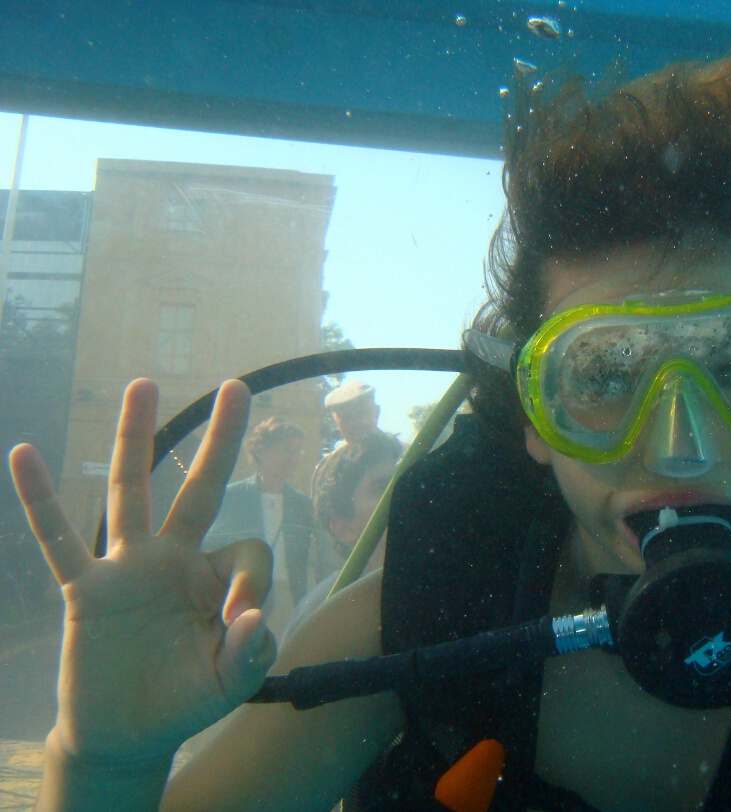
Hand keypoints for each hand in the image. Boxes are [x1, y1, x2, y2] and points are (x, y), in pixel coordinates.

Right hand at [9, 379, 276, 767]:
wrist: (125, 736)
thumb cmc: (184, 702)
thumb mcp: (228, 683)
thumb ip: (249, 654)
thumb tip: (252, 616)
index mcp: (214, 578)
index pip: (247, 552)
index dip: (252, 583)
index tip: (241, 624)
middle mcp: (173, 559)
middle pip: (199, 488)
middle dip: (220, 440)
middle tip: (239, 387)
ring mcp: (127, 569)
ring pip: (131, 493)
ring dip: (137, 440)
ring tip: (144, 385)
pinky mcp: (85, 591)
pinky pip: (59, 540)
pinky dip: (40, 501)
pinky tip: (24, 454)